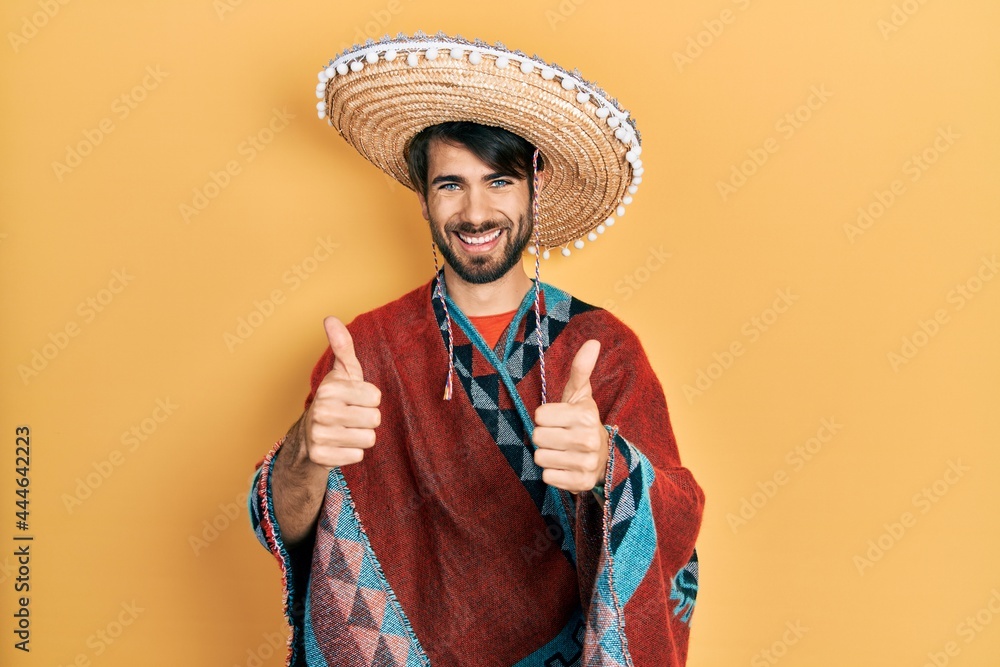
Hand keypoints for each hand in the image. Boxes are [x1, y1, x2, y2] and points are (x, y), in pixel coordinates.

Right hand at [303, 316, 381, 467]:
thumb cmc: (336, 400)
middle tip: (351, 417)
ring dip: (361, 437)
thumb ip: (342, 346)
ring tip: (346, 431)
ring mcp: (319, 435)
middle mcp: (322, 410)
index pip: (375, 397)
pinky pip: (358, 456)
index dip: (369, 400)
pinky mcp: (321, 457)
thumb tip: (330, 318)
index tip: (355, 399)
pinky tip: (339, 445)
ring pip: (368, 439)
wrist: (309, 435)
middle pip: (374, 419)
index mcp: (330, 388)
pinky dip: (352, 453)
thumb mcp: (343, 373)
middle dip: (367, 420)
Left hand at [532, 339, 609, 492]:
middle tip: (559, 436)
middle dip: (544, 436)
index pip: (539, 416)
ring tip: (563, 451)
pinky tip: (565, 466)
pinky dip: (552, 473)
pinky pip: (547, 477)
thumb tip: (592, 342)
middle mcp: (588, 440)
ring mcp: (586, 464)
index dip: (545, 417)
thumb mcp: (580, 395)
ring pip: (540, 458)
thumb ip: (581, 369)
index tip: (558, 419)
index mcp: (586, 415)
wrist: (604, 457)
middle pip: (538, 437)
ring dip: (547, 455)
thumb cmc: (582, 421)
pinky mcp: (581, 484)